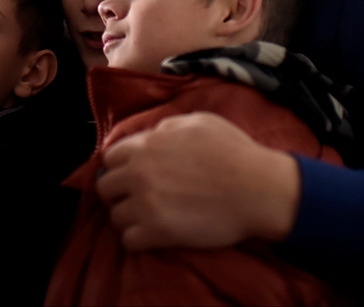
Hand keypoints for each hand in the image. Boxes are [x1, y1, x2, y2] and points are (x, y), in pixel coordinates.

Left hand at [95, 112, 300, 250]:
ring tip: (147, 219)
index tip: (131, 175)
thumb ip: (167, 127)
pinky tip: (153, 235)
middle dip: (118, 193)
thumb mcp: (198, 122)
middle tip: (137, 198)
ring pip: (115, 217)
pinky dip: (138, 240)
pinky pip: (128, 241)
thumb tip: (152, 135)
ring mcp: (146, 204)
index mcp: (146, 145)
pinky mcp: (158, 233)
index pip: (109, 157)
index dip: (120, 166)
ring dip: (128, 218)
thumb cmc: (234, 152)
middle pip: (105, 188)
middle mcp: (139, 173)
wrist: (258, 189)